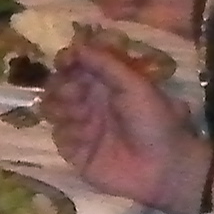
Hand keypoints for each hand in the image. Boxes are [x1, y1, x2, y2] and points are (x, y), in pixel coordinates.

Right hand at [43, 43, 213, 213]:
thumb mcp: (134, 84)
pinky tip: (87, 139)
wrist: (161, 167)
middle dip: (62, 86)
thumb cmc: (153, 121)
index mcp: (106, 83)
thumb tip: (76, 46)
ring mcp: (81, 126)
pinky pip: (57, 136)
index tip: (64, 63)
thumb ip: (105, 63)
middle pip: (58, 85)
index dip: (67, 61)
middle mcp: (90, 102)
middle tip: (76, 95)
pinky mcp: (75, 151)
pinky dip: (69, 134)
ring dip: (64, 109)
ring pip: (52, 108)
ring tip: (83, 117)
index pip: (75, 65)